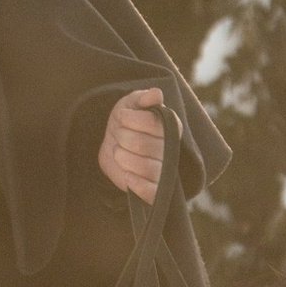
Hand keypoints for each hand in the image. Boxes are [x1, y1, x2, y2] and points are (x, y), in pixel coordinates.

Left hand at [98, 85, 167, 202]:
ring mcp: (163, 171)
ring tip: (119, 152)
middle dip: (122, 137)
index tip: (121, 117)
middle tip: (119, 135)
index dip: (130, 119)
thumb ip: (143, 99)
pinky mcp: (154, 190)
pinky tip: (128, 176)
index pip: (153, 123)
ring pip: (145, 166)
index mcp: (171, 127)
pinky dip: (138, 184)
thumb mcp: (131, 105)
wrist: (114, 145)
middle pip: (143, 144)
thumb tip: (156, 94)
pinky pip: (152, 192)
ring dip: (123, 157)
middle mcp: (171, 149)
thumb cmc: (126, 123)